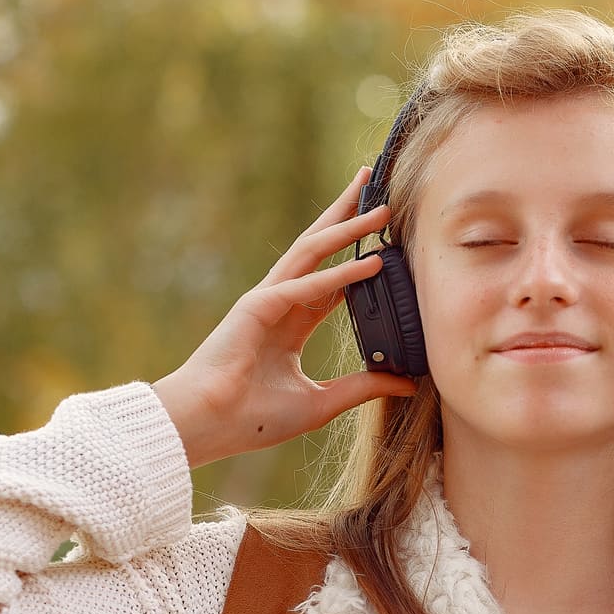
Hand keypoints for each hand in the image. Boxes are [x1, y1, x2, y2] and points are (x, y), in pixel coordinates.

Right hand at [152, 165, 418, 468]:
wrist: (207, 428)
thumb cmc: (251, 419)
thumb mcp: (321, 403)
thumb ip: (362, 387)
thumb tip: (407, 382)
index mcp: (290, 322)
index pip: (331, 279)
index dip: (356, 255)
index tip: (385, 237)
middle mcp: (279, 303)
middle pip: (319, 249)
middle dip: (347, 216)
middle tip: (376, 185)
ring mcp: (265, 300)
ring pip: (312, 254)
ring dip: (348, 229)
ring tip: (381, 209)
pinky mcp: (256, 309)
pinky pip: (304, 286)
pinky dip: (338, 274)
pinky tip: (369, 262)